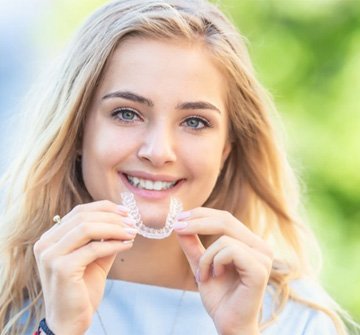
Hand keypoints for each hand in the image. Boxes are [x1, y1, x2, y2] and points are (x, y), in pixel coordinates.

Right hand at [33, 200, 137, 334]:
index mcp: (51, 238)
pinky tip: (128, 245)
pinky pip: (94, 248)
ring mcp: (50, 255)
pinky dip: (114, 244)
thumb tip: (124, 220)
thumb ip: (104, 238)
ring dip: (115, 228)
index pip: (79, 211)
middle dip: (113, 217)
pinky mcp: (62, 268)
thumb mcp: (95, 258)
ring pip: (88, 228)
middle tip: (133, 222)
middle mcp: (46, 243)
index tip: (126, 211)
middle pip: (83, 216)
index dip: (104, 208)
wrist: (70, 321)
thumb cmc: (82, 289)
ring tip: (132, 232)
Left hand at [174, 208, 272, 334]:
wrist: (228, 323)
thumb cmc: (219, 296)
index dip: (201, 214)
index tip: (179, 218)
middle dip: (197, 222)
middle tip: (177, 227)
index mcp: (250, 243)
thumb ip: (193, 245)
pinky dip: (214, 262)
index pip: (225, 218)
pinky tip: (215, 276)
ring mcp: (263, 257)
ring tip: (203, 275)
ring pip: (224, 238)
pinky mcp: (260, 269)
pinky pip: (230, 250)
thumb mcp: (201, 264)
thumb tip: (179, 223)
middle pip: (226, 220)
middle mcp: (260, 246)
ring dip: (205, 257)